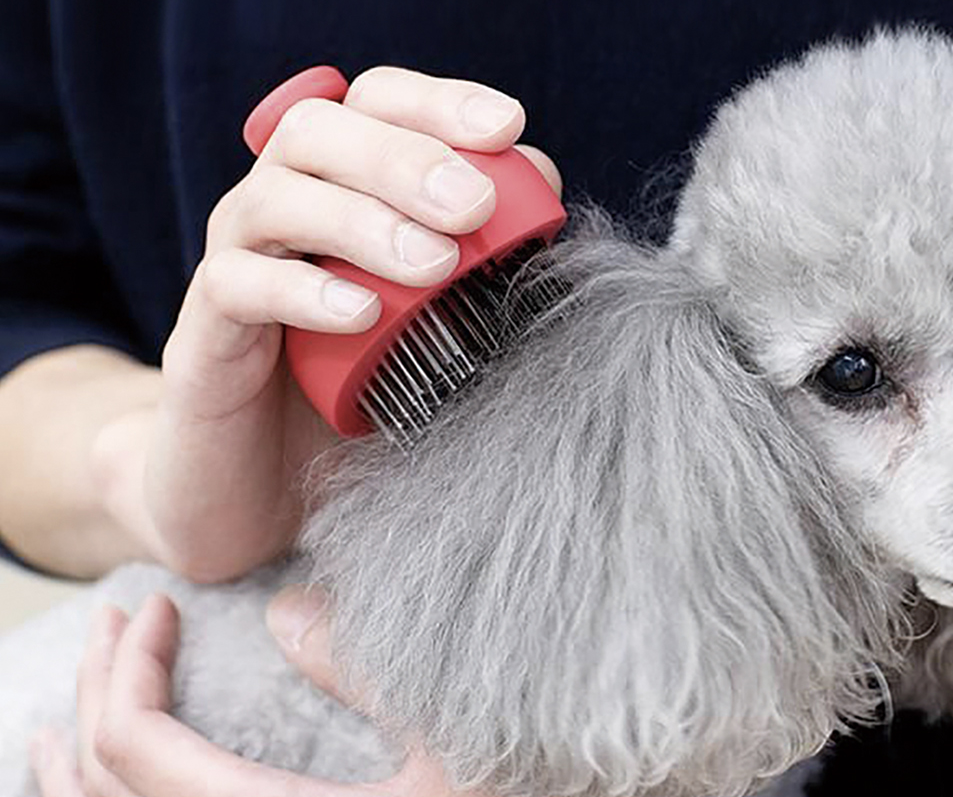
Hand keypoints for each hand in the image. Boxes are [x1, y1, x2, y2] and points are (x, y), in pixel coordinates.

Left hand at [29, 592, 481, 795]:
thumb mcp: (454, 742)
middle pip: (105, 786)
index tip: (158, 605)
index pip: (136, 749)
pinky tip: (124, 787)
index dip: (129, 670)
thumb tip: (287, 613)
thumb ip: (368, 676)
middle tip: (116, 623)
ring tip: (66, 718)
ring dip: (76, 770)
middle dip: (96, 694)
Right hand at [129, 68, 561, 581]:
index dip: (439, 101)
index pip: (376, 101)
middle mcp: (278, 203)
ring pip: (273, 199)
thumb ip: (486, 243)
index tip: (508, 126)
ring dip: (362, 220)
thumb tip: (539, 178)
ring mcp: (234, 262)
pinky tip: (362, 314)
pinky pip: (236, 287)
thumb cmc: (365, 383)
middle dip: (404, 156)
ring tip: (435, 265)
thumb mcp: (441, 309)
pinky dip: (301, 292)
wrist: (261, 488)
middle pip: (318, 129)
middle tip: (475, 205)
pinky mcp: (203, 334)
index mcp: (337, 180)